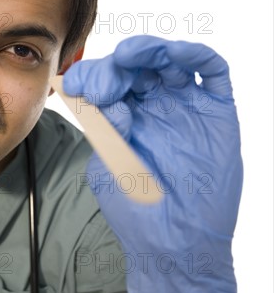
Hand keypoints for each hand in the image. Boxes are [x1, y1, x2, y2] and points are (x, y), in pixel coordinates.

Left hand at [63, 35, 242, 292]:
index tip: (76, 86)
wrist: (175, 242)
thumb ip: (103, 131)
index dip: (90, 75)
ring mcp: (184, 105)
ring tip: (129, 57)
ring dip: (149, 50)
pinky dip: (195, 55)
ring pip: (169, 59)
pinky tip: (176, 54)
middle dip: (114, 66)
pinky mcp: (216, 110)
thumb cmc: (136, 208)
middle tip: (103, 87)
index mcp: (122, 114)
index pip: (105, 80)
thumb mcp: (107, 165)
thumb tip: (104, 100)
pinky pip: (211, 71)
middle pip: (135, 65)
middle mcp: (153, 104)